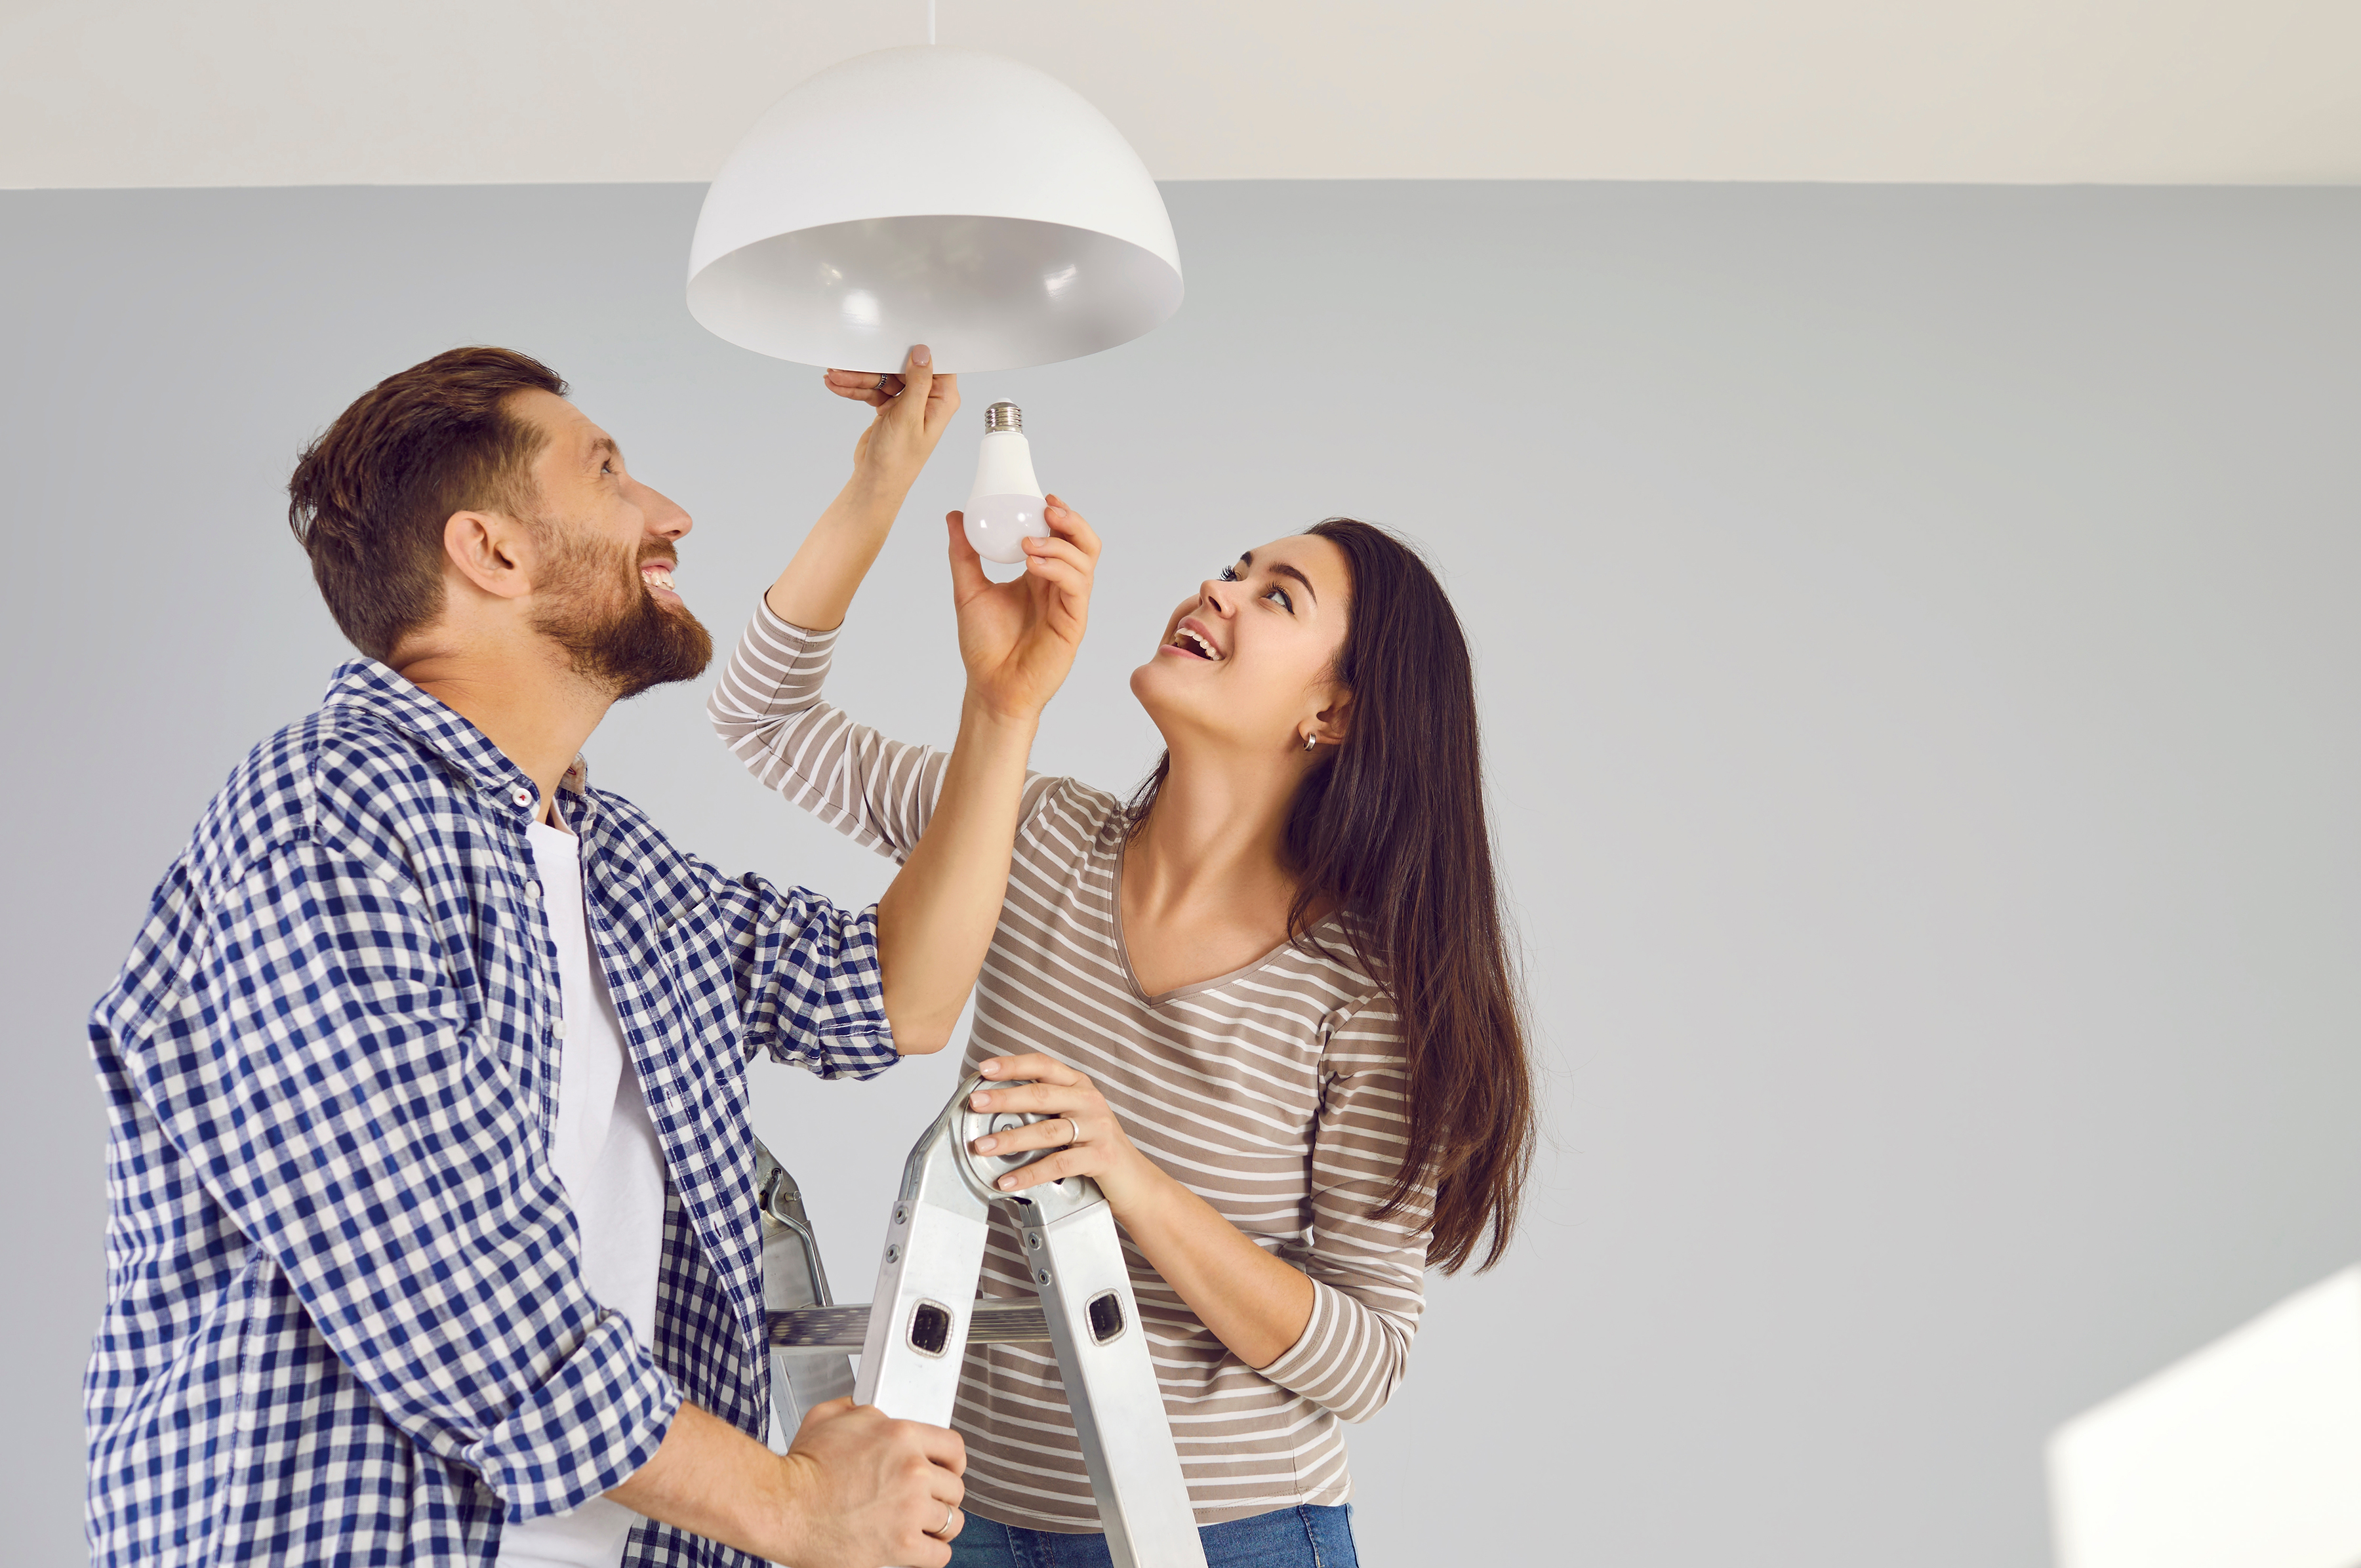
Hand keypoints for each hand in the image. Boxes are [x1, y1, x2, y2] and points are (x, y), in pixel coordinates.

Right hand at [771, 1398, 966, 1567]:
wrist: (781, 1506)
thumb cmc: (800, 1467)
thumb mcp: (830, 1417)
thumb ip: (861, 1409)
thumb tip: (873, 1412)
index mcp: (901, 1435)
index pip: (954, 1447)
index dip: (952, 1462)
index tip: (948, 1472)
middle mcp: (913, 1470)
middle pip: (955, 1487)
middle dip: (941, 1495)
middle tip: (926, 1502)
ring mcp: (909, 1509)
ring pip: (951, 1521)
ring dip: (938, 1525)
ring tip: (923, 1525)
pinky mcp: (901, 1545)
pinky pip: (939, 1554)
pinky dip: (932, 1554)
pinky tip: (919, 1548)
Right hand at [822, 345, 959, 502]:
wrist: (876, 480)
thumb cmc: (898, 459)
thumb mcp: (908, 416)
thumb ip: (917, 383)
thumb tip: (923, 352)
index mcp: (941, 400)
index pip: (933, 364)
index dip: (915, 350)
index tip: (895, 338)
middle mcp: (926, 399)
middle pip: (901, 368)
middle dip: (872, 366)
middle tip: (848, 363)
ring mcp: (907, 402)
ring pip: (882, 379)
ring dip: (857, 377)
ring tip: (834, 375)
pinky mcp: (890, 407)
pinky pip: (872, 390)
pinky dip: (854, 388)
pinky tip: (836, 385)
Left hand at [945, 497, 1099, 723]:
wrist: (991, 686)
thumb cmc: (984, 646)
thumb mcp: (968, 590)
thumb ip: (963, 554)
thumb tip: (955, 516)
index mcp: (1041, 576)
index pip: (1062, 537)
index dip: (1060, 514)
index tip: (1042, 497)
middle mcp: (1059, 587)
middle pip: (1084, 543)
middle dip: (1071, 521)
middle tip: (1047, 509)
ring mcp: (1068, 604)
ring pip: (1085, 561)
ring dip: (1060, 544)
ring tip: (1029, 543)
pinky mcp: (1073, 623)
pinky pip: (1076, 587)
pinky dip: (1059, 569)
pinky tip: (1035, 565)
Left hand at [965, 1052, 1163, 1212]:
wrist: (1134, 1180)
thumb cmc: (1095, 1146)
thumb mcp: (1072, 1117)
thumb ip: (1044, 1106)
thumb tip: (994, 1102)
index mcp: (1079, 1086)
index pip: (1043, 1066)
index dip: (1013, 1065)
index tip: (985, 1068)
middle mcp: (1089, 1101)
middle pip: (1042, 1095)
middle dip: (1004, 1099)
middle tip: (976, 1103)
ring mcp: (1097, 1128)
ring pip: (1047, 1131)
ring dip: (1010, 1139)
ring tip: (983, 1146)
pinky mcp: (1100, 1156)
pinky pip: (1059, 1163)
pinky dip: (1030, 1173)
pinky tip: (1009, 1180)